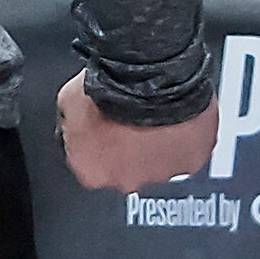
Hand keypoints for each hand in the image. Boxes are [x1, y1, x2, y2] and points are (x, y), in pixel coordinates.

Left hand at [59, 75, 219, 191]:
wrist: (150, 77)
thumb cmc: (109, 89)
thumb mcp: (68, 105)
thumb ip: (72, 127)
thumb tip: (76, 126)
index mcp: (92, 172)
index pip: (91, 165)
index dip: (97, 144)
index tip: (102, 130)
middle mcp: (127, 181)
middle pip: (126, 169)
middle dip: (128, 149)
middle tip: (130, 122)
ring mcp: (162, 173)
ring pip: (158, 162)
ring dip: (157, 145)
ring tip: (155, 118)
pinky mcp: (191, 161)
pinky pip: (186, 153)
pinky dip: (184, 140)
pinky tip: (176, 119)